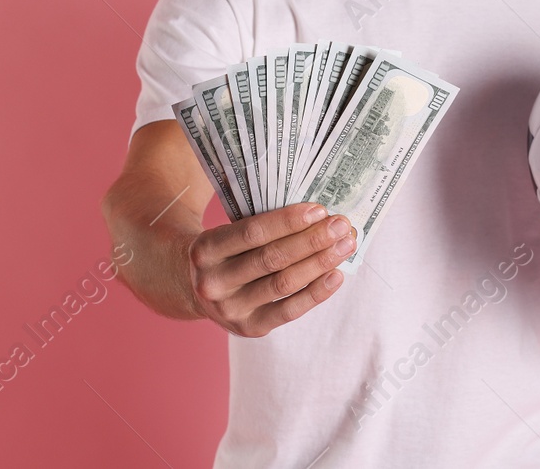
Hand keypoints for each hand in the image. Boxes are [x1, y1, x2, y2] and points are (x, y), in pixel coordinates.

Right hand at [188, 202, 356, 336]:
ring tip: (346, 246)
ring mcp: (230, 309)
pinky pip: (289, 310)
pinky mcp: (249, 328)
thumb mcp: (227, 232)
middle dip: (312, 241)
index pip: (252, 233)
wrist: (193, 289)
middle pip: (272, 259)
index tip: (319, 210)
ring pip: (283, 284)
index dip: (288, 221)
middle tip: (342, 226)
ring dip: (320, 263)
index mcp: (205, 249)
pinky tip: (336, 275)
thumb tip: (317, 215)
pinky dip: (316, 292)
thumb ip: (261, 224)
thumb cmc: (225, 251)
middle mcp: (214, 282)